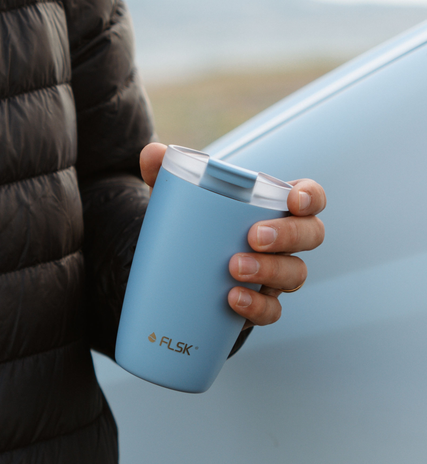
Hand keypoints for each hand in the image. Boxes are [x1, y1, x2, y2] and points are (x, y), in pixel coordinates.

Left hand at [140, 143, 325, 328]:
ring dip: (270, 271)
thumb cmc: (195, 228)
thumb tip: (152, 154)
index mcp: (272, 209)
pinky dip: (256, 306)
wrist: (182, 274)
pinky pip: (272, 310)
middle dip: (288, 235)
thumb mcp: (182, 202)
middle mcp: (283, 242)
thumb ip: (169, 176)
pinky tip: (232, 300)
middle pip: (310, 235)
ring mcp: (275, 275)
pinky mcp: (260, 304)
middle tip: (253, 236)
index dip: (311, 197)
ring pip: (295, 274)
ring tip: (234, 268)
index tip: (295, 199)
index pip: (309, 198)